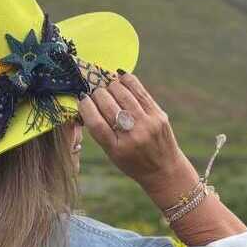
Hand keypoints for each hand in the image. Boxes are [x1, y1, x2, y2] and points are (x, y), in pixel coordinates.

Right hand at [76, 71, 200, 203]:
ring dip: (111, 86)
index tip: (82, 98)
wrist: (164, 169)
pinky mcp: (158, 115)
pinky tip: (120, 76)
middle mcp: (132, 136)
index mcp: (116, 149)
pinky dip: (127, 81)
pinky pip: (140, 91)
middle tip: (95, 93)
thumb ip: (100, 131)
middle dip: (98, 94)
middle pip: (108, 105)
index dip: (86, 106)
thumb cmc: (132, 161)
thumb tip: (87, 100)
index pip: (96, 123)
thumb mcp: (112, 153)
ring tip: (107, 86)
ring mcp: (147, 124)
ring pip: (123, 94)